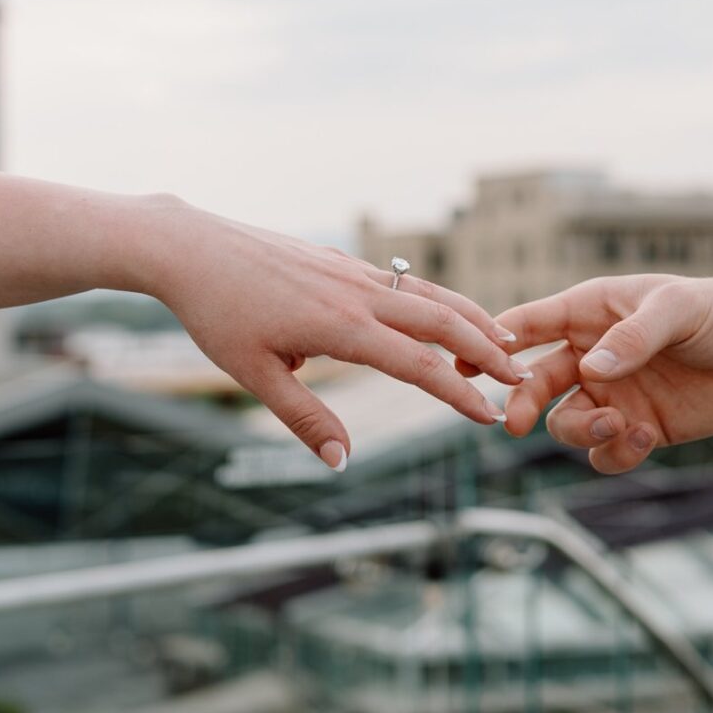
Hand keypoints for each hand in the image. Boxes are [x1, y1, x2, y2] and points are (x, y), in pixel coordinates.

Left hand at [140, 198, 523, 467]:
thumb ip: (305, 419)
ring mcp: (353, 270)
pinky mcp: (342, 261)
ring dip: (469, 317)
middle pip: (440, 320)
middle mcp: (358, 292)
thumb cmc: (218, 315)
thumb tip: (344, 463)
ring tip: (501, 339)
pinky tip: (441, 315)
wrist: (193, 248)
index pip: (418, 366)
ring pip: (428, 294)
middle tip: (520, 377)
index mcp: (342, 327)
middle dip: (484, 349)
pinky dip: (435, 299)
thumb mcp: (254, 376)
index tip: (490, 418)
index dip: (458, 395)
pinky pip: (403, 282)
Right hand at [495, 271, 712, 474]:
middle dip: (521, 402)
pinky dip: (613, 453)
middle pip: (535, 382)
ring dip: (580, 431)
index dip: (493, 342)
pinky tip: (642, 437)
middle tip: (515, 423)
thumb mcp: (677, 309)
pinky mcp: (638, 428)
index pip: (530, 323)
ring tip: (617, 424)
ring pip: (566, 423)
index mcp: (591, 312)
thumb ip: (633, 336)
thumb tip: (590, 369)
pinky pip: (605, 452)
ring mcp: (613, 394)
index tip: (465, 364)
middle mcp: (592, 354)